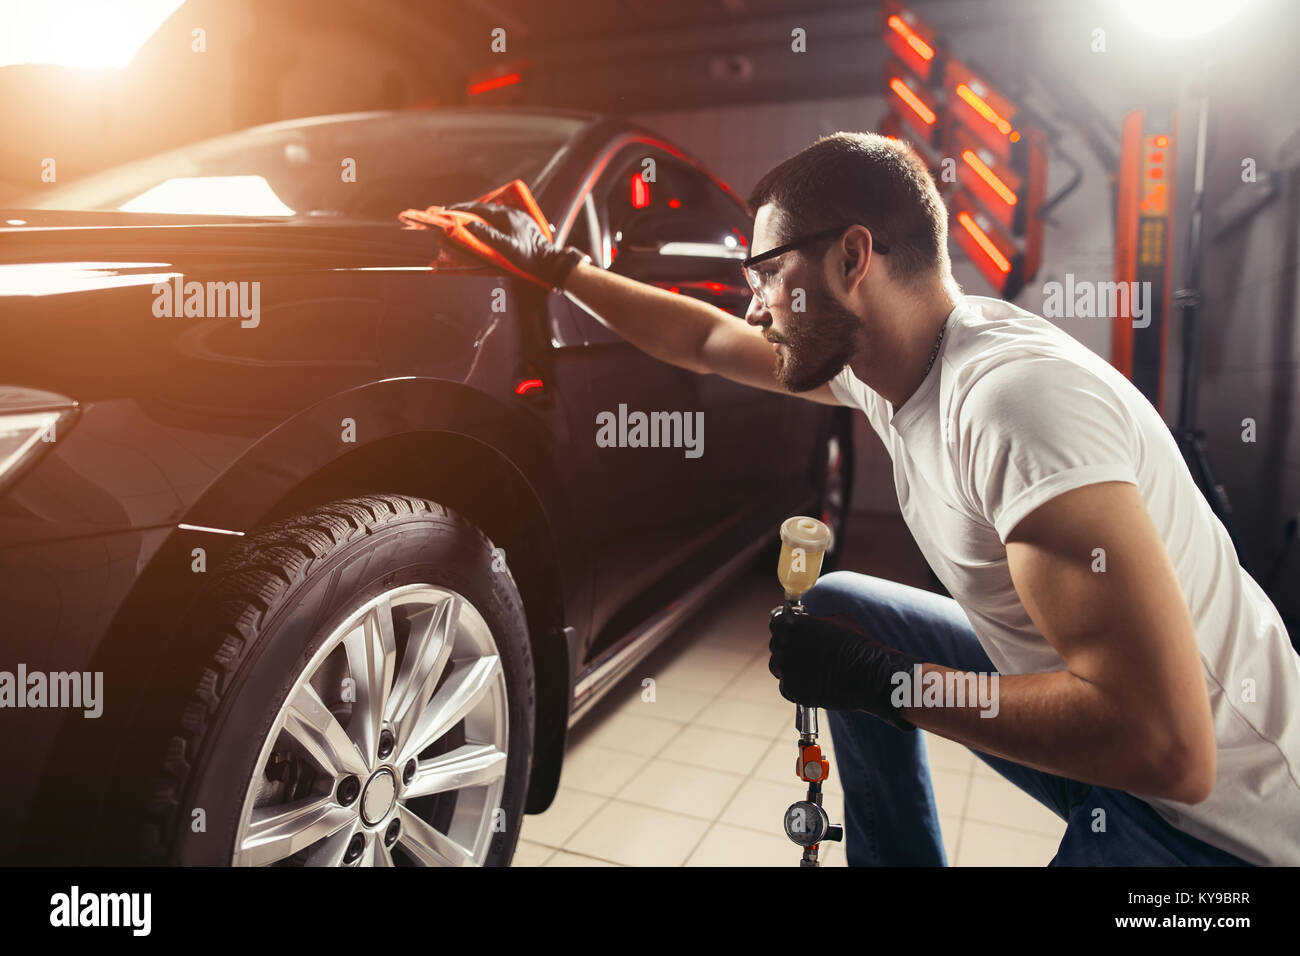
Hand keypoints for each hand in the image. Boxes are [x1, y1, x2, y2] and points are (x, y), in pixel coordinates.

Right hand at [445, 201, 584, 289]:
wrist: (549, 262)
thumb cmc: (528, 257)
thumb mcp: (506, 248)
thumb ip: (488, 236)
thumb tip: (471, 225)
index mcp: (507, 216)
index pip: (480, 208)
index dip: (463, 208)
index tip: (449, 208)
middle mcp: (512, 212)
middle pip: (486, 208)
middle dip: (469, 209)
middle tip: (453, 212)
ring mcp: (518, 217)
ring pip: (494, 211)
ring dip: (479, 213)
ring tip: (466, 216)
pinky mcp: (523, 223)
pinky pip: (501, 216)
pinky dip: (489, 218)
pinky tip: (486, 223)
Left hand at [768, 607, 925, 729]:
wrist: (869, 673)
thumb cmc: (858, 644)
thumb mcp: (839, 619)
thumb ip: (819, 620)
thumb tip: (816, 620)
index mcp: (793, 624)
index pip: (777, 624)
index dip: (786, 629)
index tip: (793, 635)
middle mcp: (784, 644)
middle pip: (776, 646)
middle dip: (788, 649)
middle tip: (804, 655)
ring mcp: (786, 668)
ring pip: (778, 668)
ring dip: (789, 668)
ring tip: (808, 671)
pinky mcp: (791, 689)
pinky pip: (786, 688)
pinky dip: (796, 688)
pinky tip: (812, 685)